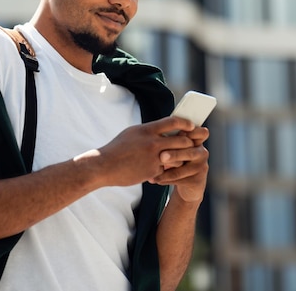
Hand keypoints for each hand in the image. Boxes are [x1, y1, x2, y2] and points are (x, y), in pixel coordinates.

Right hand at [74, 116, 196, 186]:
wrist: (104, 166)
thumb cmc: (117, 148)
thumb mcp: (132, 133)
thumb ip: (149, 130)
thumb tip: (163, 127)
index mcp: (147, 130)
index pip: (173, 122)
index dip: (185, 123)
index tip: (191, 125)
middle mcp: (152, 143)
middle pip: (181, 140)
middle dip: (189, 143)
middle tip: (191, 144)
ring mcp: (153, 158)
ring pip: (178, 157)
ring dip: (180, 158)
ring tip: (178, 159)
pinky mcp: (152, 172)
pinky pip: (167, 170)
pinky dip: (166, 171)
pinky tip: (160, 171)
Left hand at [151, 126, 208, 203]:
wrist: (186, 183)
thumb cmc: (177, 158)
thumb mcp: (176, 147)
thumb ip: (172, 139)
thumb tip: (160, 136)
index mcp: (197, 141)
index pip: (201, 133)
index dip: (192, 132)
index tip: (178, 134)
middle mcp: (202, 153)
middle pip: (189, 152)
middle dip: (175, 154)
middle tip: (162, 157)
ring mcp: (200, 167)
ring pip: (182, 168)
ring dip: (166, 171)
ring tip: (152, 171)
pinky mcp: (196, 181)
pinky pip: (178, 180)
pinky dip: (164, 179)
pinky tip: (153, 179)